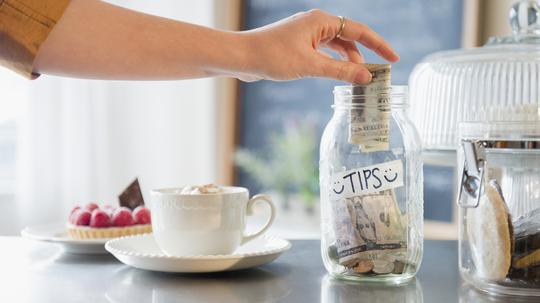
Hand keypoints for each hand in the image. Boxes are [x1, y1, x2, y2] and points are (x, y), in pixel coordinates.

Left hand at [239, 9, 398, 83]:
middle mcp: (315, 24)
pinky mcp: (297, 45)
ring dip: (347, 62)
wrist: (241, 57)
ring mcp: (305, 34)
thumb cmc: (272, 56)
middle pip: (348, 38)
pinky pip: (323, 52)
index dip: (378, 45)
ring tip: (357, 80)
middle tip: (373, 77)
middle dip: (362, 57)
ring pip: (335, 47)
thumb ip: (340, 72)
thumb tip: (366, 77)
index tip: (393, 58)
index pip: (359, 31)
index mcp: (320, 21)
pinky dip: (332, 63)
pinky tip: (336, 75)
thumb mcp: (310, 66)